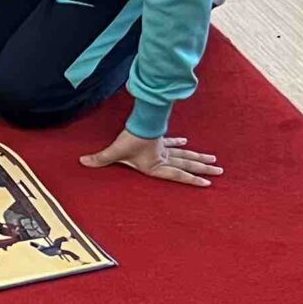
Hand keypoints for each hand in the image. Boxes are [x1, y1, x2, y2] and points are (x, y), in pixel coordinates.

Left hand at [82, 128, 220, 186]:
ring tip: (214, 160)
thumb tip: (82, 162)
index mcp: (156, 166)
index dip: (191, 180)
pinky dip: (179, 143)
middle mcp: (163, 158)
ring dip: (198, 157)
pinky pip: (172, 142)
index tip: (208, 183)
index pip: (178, 175)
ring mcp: (163, 148)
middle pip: (187, 164)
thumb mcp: (115, 152)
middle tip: (220, 171)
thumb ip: (100, 159)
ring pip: (185, 154)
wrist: (138, 120)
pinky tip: (186, 141)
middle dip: (203, 169)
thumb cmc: (129, 139)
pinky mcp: (159, 138)